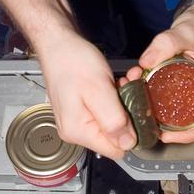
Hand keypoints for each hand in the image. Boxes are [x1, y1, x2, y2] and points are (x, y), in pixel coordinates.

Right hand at [36, 29, 135, 160]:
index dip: (132, 132)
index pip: (115, 150)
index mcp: (78, 131)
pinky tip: (114, 82)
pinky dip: (113, 98)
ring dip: (122, 102)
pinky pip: (104, 111)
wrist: (58, 43)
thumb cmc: (73, 62)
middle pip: (114, 136)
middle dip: (127, 113)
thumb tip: (128, 144)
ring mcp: (77, 120)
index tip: (136, 107)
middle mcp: (75, 131)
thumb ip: (114, 120)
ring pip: (112, 121)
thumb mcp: (99, 90)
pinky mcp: (80, 110)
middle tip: (129, 87)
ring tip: (122, 81)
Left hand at [132, 4, 193, 144]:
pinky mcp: (193, 84)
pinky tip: (147, 94)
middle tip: (150, 124)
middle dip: (172, 128)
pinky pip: (181, 101)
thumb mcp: (184, 32)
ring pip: (187, 112)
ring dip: (165, 114)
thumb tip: (145, 62)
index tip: (168, 136)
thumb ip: (164, 44)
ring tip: (144, 106)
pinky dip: (164, 101)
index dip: (190, 135)